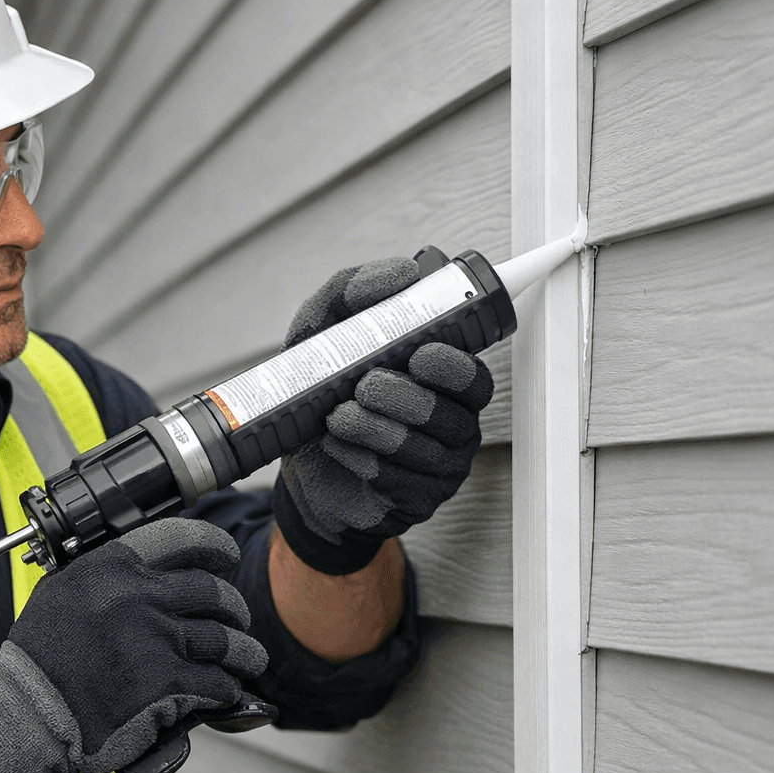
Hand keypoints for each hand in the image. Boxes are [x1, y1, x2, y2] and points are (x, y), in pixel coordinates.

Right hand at [0, 518, 266, 772]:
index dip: (213, 545)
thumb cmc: (39, 660)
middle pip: (212, 592)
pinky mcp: (167, 682)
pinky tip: (225, 691)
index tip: (226, 555)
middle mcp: (139, 596)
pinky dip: (226, 687)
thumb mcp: (62, 592)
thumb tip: (143, 573)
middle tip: (238, 618)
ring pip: (224, 640)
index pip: (181, 538)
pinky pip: (216, 681)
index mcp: (113, 567)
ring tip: (250, 659)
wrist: (28, 713)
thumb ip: (104, 576)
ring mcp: (157, 639)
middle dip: (234, 607)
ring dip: (244, 652)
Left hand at [272, 258, 494, 574]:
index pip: (473, 372)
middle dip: (409, 397)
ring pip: (425, 449)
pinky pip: (401, 482)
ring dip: (376, 429)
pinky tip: (339, 447)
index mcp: (442, 377)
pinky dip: (364, 460)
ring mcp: (440, 464)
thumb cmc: (324, 388)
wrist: (300, 460)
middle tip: (365, 386)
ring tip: (338, 417)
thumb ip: (354, 290)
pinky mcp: (418, 498)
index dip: (454, 365)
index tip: (420, 355)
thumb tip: (402, 274)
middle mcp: (452, 419)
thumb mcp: (323, 328)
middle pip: (455, 412)